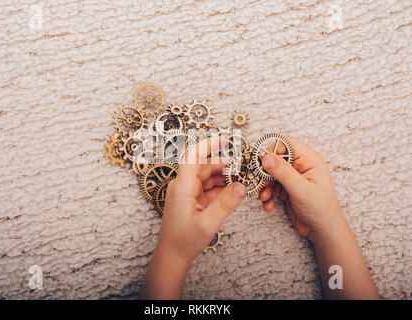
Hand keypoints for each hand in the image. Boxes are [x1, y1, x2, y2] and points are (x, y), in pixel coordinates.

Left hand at [158, 136, 246, 263]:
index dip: (206, 145)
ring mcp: (187, 192)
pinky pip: (208, 187)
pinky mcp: (192, 200)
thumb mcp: (208, 223)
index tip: (222, 139)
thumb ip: (226, 204)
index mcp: (182, 187)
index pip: (191, 157)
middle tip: (242, 167)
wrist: (172, 256)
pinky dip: (220, 187)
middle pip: (203, 166)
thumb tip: (241, 186)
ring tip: (240, 178)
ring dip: (223, 176)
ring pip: (207, 176)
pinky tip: (233, 190)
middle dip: (223, 165)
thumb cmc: (184, 241)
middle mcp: (183, 186)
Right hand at [258, 136, 343, 242]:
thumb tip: (266, 157)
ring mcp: (293, 178)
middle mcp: (301, 166)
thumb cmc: (321, 210)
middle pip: (275, 159)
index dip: (271, 150)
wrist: (323, 232)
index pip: (286, 144)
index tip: (260, 162)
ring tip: (264, 197)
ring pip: (270, 174)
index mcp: (309, 160)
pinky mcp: (287, 189)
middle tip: (261, 183)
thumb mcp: (301, 189)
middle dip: (265, 172)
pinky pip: (271, 186)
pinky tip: (269, 204)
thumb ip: (283, 172)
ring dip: (264, 186)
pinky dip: (267, 195)